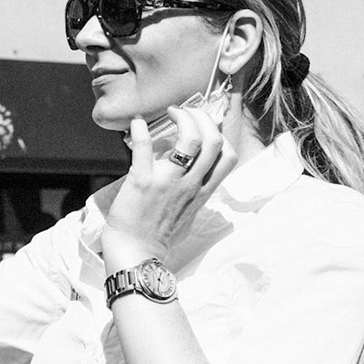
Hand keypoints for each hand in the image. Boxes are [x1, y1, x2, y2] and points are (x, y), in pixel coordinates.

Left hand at [101, 105, 234, 265]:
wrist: (135, 252)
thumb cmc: (158, 234)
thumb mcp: (187, 212)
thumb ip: (193, 191)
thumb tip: (191, 171)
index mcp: (202, 191)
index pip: (228, 157)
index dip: (219, 135)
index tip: (204, 127)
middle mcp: (190, 185)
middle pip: (214, 141)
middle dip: (203, 117)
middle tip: (186, 112)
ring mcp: (168, 182)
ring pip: (190, 139)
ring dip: (182, 118)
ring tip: (171, 113)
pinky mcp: (143, 181)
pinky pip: (145, 147)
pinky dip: (140, 129)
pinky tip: (136, 123)